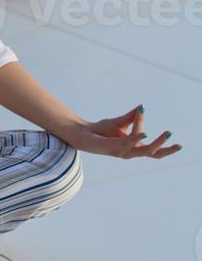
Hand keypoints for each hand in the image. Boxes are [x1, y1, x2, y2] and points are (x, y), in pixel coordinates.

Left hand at [63, 105, 182, 158]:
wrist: (82, 132)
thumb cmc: (101, 130)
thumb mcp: (120, 121)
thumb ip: (132, 116)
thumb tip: (142, 106)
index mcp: (133, 147)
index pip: (153, 151)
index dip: (163, 143)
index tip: (169, 131)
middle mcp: (129, 152)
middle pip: (152, 154)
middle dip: (166, 149)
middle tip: (179, 144)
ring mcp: (121, 151)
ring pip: (143, 150)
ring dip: (156, 142)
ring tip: (166, 133)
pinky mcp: (111, 147)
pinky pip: (127, 143)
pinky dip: (137, 138)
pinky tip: (145, 133)